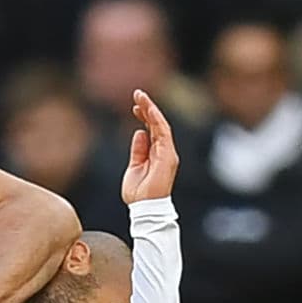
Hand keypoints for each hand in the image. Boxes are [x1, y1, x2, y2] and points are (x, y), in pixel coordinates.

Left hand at [121, 89, 179, 204]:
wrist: (143, 208)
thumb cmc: (138, 192)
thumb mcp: (134, 166)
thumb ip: (138, 150)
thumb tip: (139, 132)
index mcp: (155, 154)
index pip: (151, 130)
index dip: (144, 116)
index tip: (134, 106)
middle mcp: (164, 151)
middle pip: (157, 125)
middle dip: (147, 108)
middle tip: (137, 94)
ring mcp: (167, 153)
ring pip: (160, 125)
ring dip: (151, 110)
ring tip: (140, 97)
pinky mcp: (167, 156)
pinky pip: (163, 134)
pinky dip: (156, 121)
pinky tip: (149, 110)